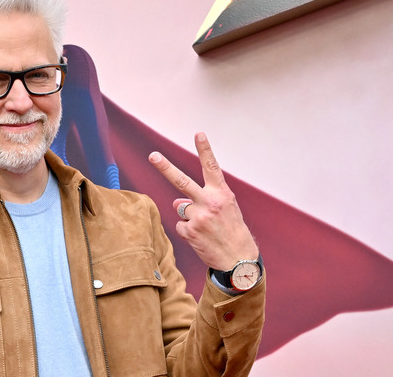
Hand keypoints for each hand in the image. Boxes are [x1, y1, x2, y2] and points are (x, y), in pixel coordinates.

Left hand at [148, 132, 257, 270]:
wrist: (239, 259)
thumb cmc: (232, 230)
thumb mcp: (225, 209)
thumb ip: (202, 199)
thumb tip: (176, 200)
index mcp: (222, 194)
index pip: (211, 167)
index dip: (204, 150)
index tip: (198, 133)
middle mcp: (210, 202)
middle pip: (182, 181)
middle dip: (165, 167)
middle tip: (152, 155)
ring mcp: (199, 217)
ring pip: (180, 207)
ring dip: (189, 215)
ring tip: (205, 226)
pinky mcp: (190, 231)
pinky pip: (180, 225)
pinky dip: (187, 230)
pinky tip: (201, 237)